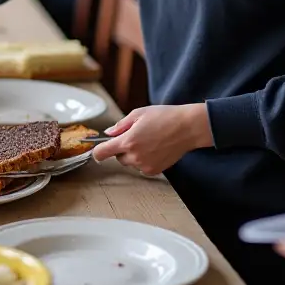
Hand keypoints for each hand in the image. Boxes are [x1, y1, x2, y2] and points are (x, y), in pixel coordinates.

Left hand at [91, 104, 212, 175]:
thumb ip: (120, 125)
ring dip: (133, 155)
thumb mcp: (138, 114)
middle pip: (117, 157)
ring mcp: (145, 165)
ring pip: (130, 163)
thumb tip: (108, 133)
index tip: (98, 149)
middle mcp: (135, 156)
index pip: (102, 153)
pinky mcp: (155, 171)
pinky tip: (154, 148)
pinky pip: (141, 167)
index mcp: (128, 141)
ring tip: (148, 140)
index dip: (97, 151)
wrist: (187, 128)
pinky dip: (144, 160)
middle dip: (122, 148)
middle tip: (135, 136)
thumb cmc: (164, 117)